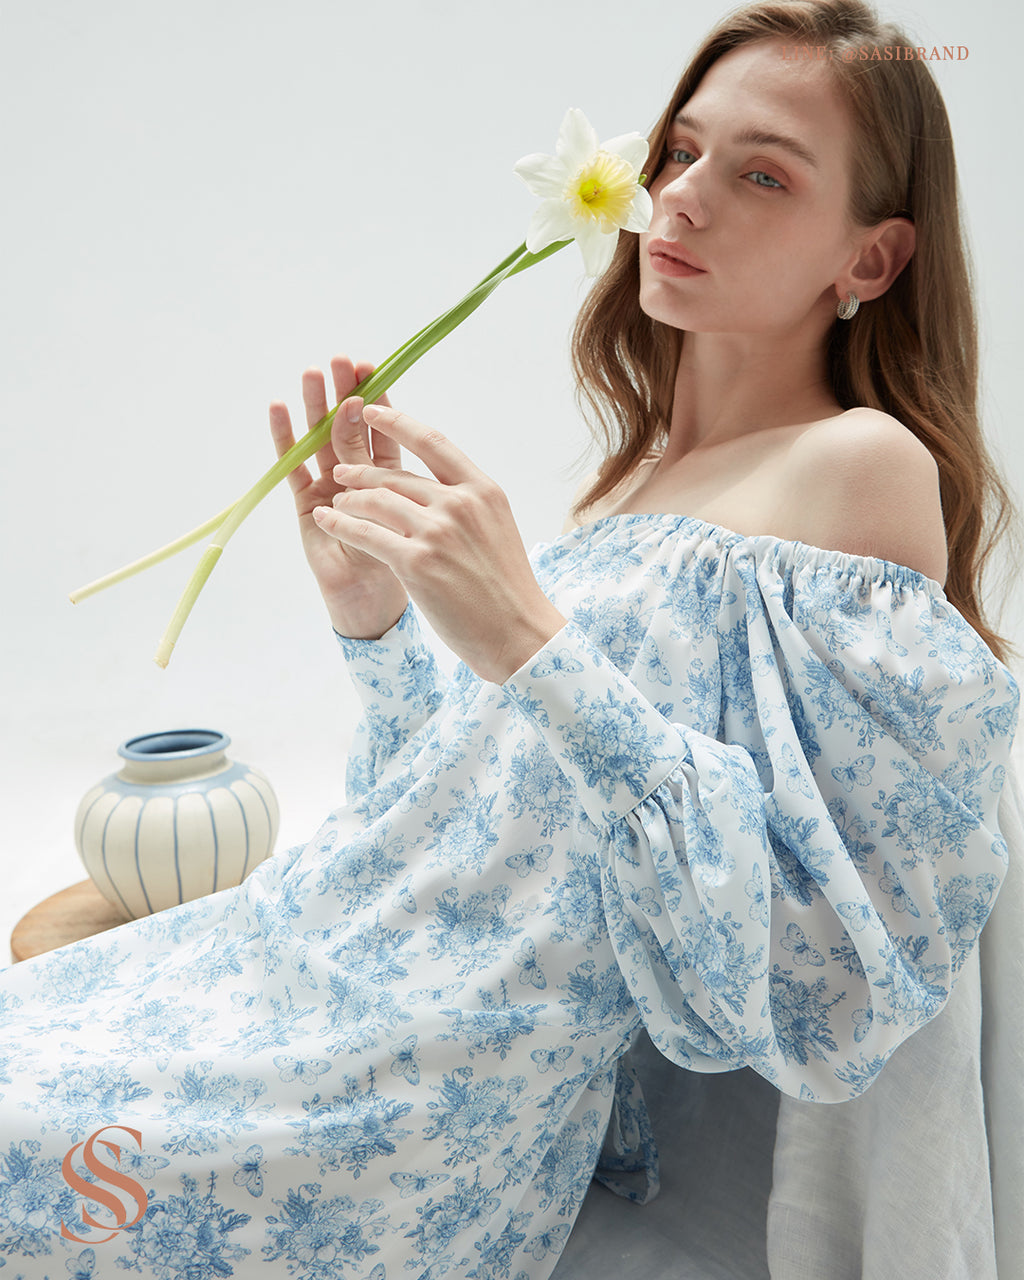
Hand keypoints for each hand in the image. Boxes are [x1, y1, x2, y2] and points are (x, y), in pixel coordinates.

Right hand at [269, 356, 407, 637]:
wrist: (384, 606)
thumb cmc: (415, 571)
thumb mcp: (422, 523)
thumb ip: (417, 487)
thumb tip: (434, 449)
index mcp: (395, 477)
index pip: (386, 430)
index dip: (381, 401)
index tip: (375, 367)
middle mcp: (360, 478)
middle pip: (351, 426)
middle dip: (347, 393)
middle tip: (342, 361)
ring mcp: (332, 489)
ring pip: (323, 440)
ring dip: (316, 407)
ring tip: (312, 374)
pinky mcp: (308, 506)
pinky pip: (295, 469)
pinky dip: (286, 440)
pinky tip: (279, 410)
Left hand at [311, 405, 566, 682]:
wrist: (518, 632)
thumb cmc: (507, 588)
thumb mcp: (496, 528)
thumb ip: (467, 502)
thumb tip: (435, 486)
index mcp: (482, 490)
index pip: (433, 441)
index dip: (397, 422)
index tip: (372, 410)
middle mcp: (459, 504)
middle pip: (397, 474)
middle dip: (363, 471)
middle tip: (342, 471)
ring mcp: (437, 532)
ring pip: (376, 501)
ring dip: (349, 499)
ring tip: (337, 502)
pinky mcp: (415, 562)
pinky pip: (366, 534)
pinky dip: (341, 525)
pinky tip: (328, 521)